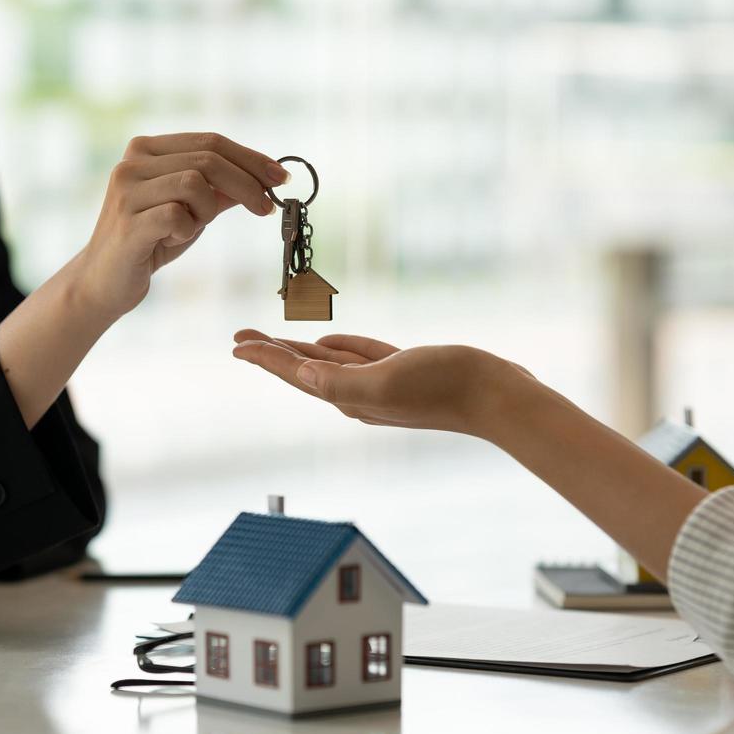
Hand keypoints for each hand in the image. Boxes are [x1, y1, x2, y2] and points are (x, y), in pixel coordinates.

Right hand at [73, 134, 285, 320]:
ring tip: (192, 227)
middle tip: (266, 208)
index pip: (210, 141)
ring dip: (207, 211)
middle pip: (208, 159)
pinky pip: (177, 215)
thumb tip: (264, 176)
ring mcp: (126, 191)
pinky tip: (174, 238)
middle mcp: (132, 162)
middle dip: (247, 184)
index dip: (250, 158)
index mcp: (146, 149)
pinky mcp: (127, 222)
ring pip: (195, 184)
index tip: (280, 177)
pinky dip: (187, 228)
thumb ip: (220, 190)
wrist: (105, 280)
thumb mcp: (192, 209)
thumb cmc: (151, 241)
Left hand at [231, 330, 524, 436]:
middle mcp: (359, 394)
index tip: (236, 344)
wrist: (497, 397)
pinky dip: (338, 347)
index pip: (296, 373)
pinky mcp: (404, 371)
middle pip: (303, 368)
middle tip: (241, 336)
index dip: (264, 358)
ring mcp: (382, 383)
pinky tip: (326, 342)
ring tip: (274, 340)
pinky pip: (359, 356)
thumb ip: (341, 381)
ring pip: (328, 361)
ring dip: (299, 350)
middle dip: (271, 352)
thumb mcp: (386, 381)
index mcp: (350, 396)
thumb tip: (301, 375)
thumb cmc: (444, 388)